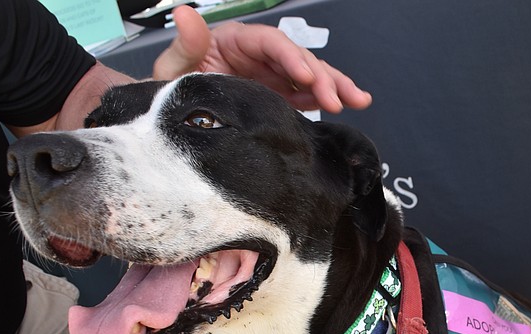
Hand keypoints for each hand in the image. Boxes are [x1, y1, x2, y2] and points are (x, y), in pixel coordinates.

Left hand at [153, 6, 371, 112]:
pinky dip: (327, 99)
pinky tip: (348, 105)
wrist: (172, 121)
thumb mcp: (172, 67)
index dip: (292, 57)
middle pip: (298, 59)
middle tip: (336, 99)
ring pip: (310, 75)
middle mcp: (258, 57)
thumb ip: (185, 44)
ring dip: (336, 86)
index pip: (271, 43)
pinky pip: (308, 95)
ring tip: (358, 100)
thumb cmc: (172, 89)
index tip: (305, 76)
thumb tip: (186, 15)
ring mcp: (271, 77)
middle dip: (322, 78)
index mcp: (235, 42)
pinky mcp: (279, 98)